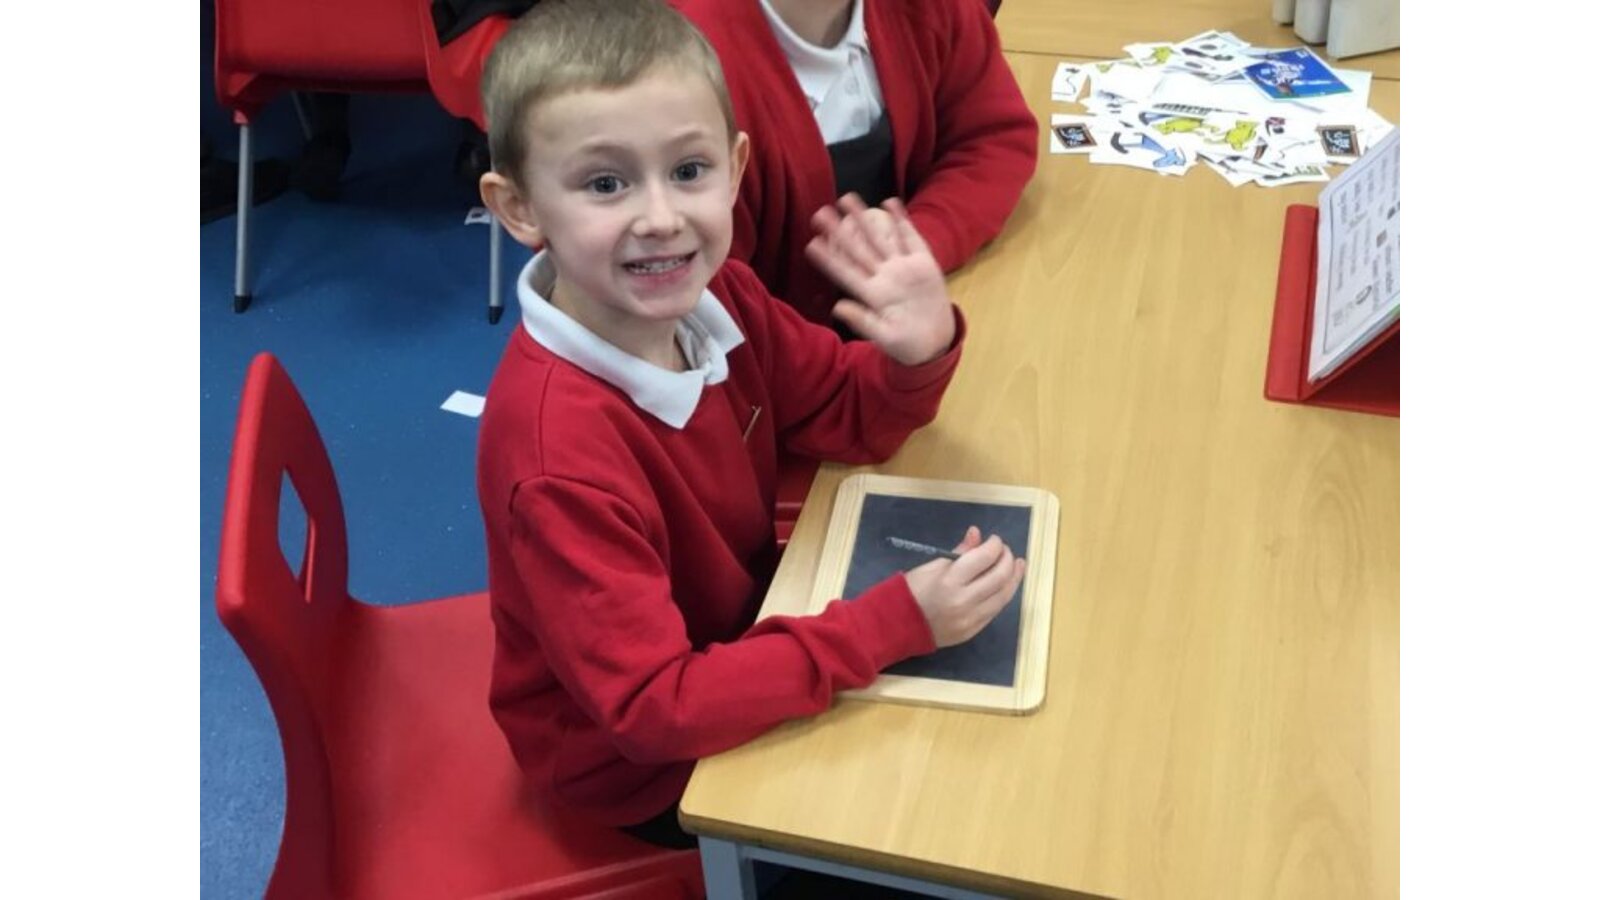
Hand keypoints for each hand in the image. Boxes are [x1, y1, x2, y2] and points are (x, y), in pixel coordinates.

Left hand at [805, 194, 955, 365]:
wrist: (935, 342)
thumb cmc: (906, 344)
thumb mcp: (885, 337)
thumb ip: (863, 322)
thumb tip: (837, 308)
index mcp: (872, 295)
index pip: (845, 273)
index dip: (828, 259)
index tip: (810, 244)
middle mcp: (884, 277)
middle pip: (857, 250)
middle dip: (839, 231)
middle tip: (819, 212)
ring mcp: (903, 268)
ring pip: (880, 238)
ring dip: (864, 218)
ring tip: (847, 198)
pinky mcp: (923, 263)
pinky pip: (911, 238)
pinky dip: (902, 220)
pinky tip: (889, 202)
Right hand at [903, 526, 1026, 648]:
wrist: (898, 625)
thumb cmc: (912, 590)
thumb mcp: (932, 565)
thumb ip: (960, 552)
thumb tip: (977, 534)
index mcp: (950, 580)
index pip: (985, 557)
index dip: (994, 545)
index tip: (994, 540)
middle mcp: (964, 600)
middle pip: (1000, 576)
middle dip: (1007, 559)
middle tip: (1005, 551)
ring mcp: (971, 618)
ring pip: (1004, 595)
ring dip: (1013, 578)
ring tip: (1016, 565)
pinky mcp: (974, 631)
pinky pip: (996, 610)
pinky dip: (1003, 594)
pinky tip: (1005, 585)